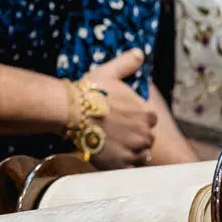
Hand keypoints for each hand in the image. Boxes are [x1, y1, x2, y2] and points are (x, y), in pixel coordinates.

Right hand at [81, 49, 155, 169]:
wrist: (71, 112)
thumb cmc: (90, 91)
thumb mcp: (109, 72)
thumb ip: (127, 63)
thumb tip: (140, 52)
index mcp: (144, 114)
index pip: (151, 119)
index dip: (140, 118)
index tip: (128, 118)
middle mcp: (143, 135)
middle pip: (147, 139)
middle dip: (137, 136)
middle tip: (120, 133)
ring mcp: (132, 151)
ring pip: (140, 155)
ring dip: (132, 151)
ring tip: (117, 146)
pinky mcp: (119, 165)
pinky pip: (127, 169)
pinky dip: (122, 165)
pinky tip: (111, 157)